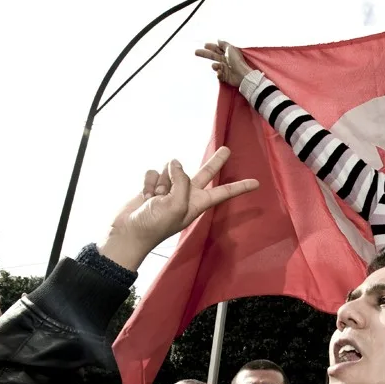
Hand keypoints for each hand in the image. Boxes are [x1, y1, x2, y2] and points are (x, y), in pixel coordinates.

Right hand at [98, 147, 258, 270]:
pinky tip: (145, 195)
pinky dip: (149, 181)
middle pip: (205, 174)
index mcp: (197, 203)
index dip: (240, 187)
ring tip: (155, 196)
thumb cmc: (155, 225)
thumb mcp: (176, 204)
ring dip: (162, 179)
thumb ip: (181, 181)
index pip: (223, 192)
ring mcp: (170, 190)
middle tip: (226, 149)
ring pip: (171, 169)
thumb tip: (174, 163)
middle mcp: (186, 195)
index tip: (256, 183)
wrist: (128, 233)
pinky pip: (154, 173)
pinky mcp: (154, 187)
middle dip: (215, 161)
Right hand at [195, 41, 252, 87]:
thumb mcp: (231, 49)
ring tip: (216, 66)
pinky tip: (220, 73)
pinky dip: (218, 74)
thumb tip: (218, 40)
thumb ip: (224, 44)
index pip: (217, 49)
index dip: (210, 46)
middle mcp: (225, 60)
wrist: (242, 75)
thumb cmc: (237, 61)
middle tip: (196, 52)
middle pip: (212, 56)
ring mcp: (225, 69)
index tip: (204, 45)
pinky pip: (218, 75)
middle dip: (204, 54)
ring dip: (214, 66)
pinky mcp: (225, 77)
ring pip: (215, 66)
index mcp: (227, 53)